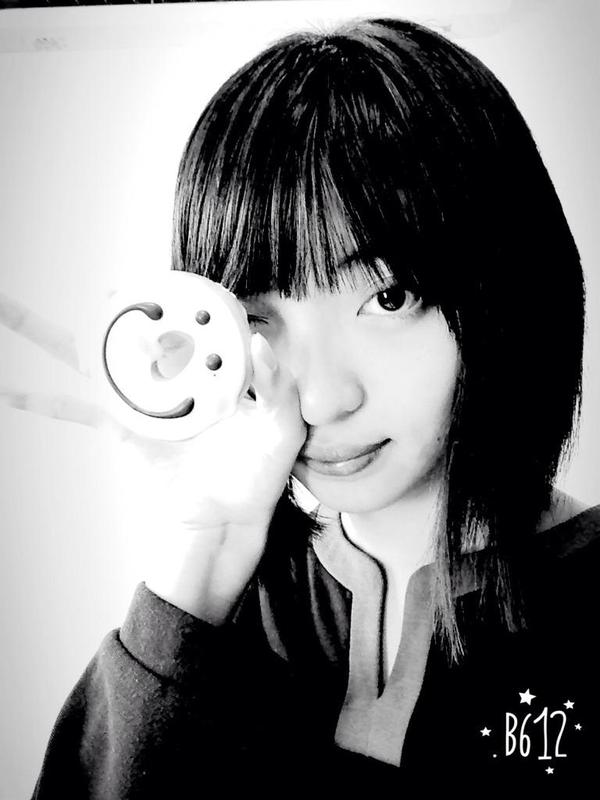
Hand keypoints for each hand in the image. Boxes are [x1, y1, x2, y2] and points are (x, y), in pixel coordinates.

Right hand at [1, 288, 306, 618]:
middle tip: (94, 287)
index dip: (176, 297)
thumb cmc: (259, 479)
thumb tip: (259, 343)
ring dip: (55, 338)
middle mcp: (177, 380)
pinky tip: (15, 392)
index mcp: (216, 373)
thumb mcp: (282, 432)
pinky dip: (45, 401)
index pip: (193, 324)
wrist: (227, 523)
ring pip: (98, 362)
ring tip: (13, 312)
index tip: (156, 280)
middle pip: (138, 334)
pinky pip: (82, 410)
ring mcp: (147, 403)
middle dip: (115, 308)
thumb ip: (278, 388)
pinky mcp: (124, 430)